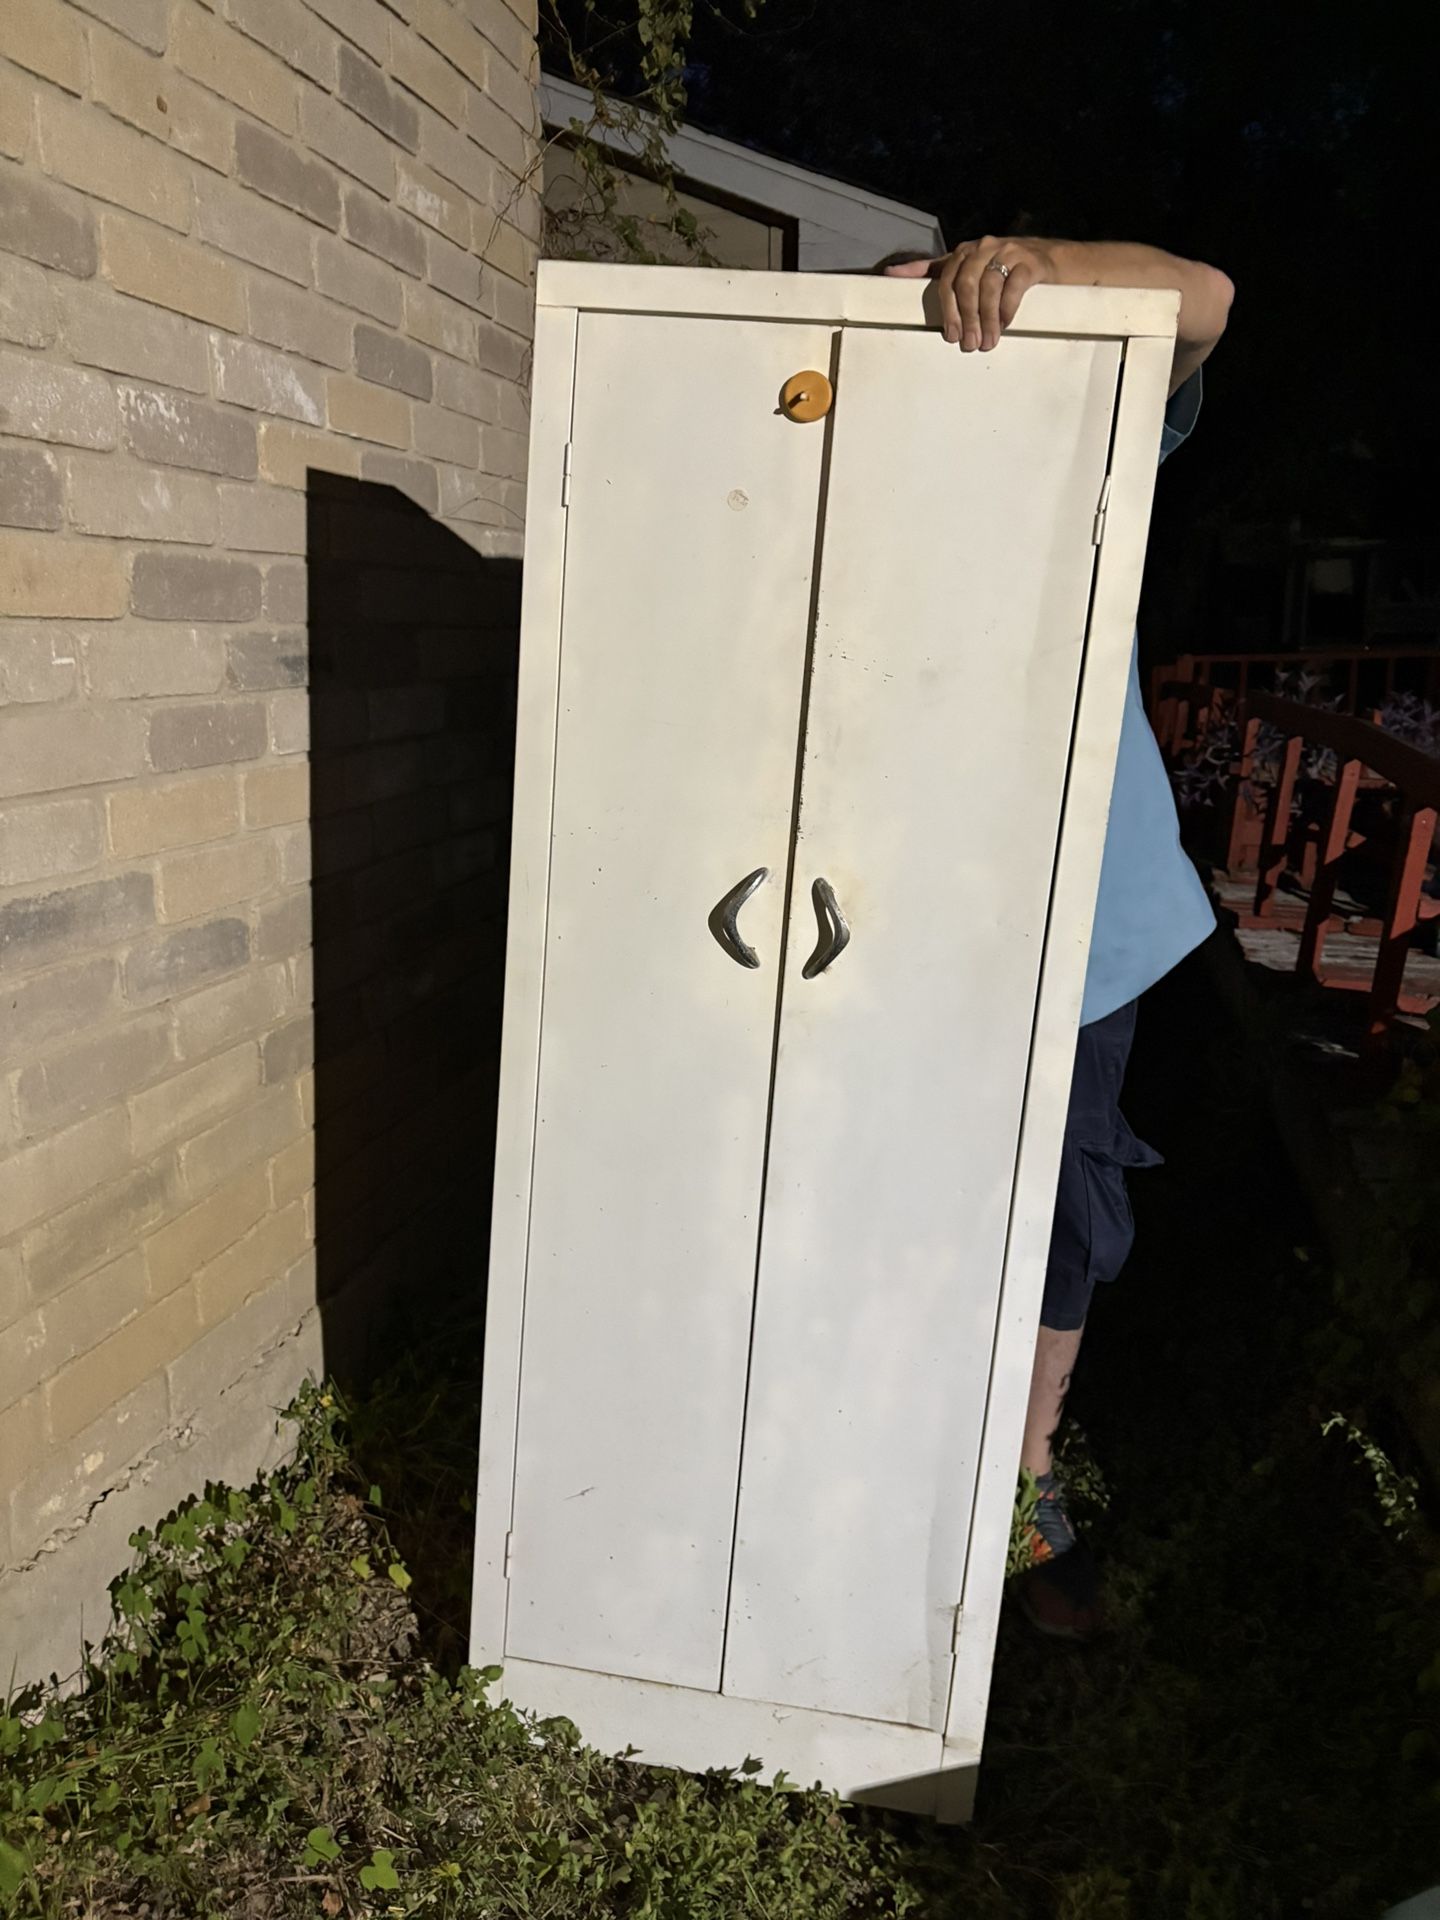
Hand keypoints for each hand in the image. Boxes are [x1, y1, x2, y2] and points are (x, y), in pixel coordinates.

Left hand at [884, 237, 1056, 351]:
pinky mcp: (1030, 262)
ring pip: (989, 286)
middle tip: (969, 343)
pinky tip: (1006, 324)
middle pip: (966, 284)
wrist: (1049, 260)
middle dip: (966, 318)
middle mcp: (983, 247)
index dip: (947, 309)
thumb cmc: (1003, 267)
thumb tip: (893, 272)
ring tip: (988, 341)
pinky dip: (1007, 308)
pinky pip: (1014, 286)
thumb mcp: (968, 267)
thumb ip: (934, 270)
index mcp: (965, 253)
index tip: (949, 335)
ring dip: (987, 319)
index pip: (946, 279)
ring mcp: (1008, 252)